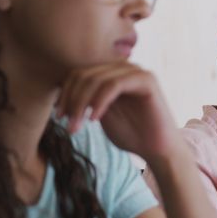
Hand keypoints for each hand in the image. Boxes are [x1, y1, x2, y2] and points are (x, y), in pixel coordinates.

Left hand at [57, 62, 181, 161]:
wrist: (158, 149)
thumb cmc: (132, 134)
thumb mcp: (100, 114)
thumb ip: (86, 100)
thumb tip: (58, 91)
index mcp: (113, 73)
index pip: (80, 72)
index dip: (65, 92)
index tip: (59, 116)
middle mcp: (125, 68)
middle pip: (86, 73)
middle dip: (71, 99)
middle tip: (65, 122)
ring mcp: (137, 72)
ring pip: (97, 79)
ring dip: (81, 103)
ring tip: (76, 126)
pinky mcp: (146, 80)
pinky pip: (114, 85)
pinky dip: (99, 102)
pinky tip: (94, 120)